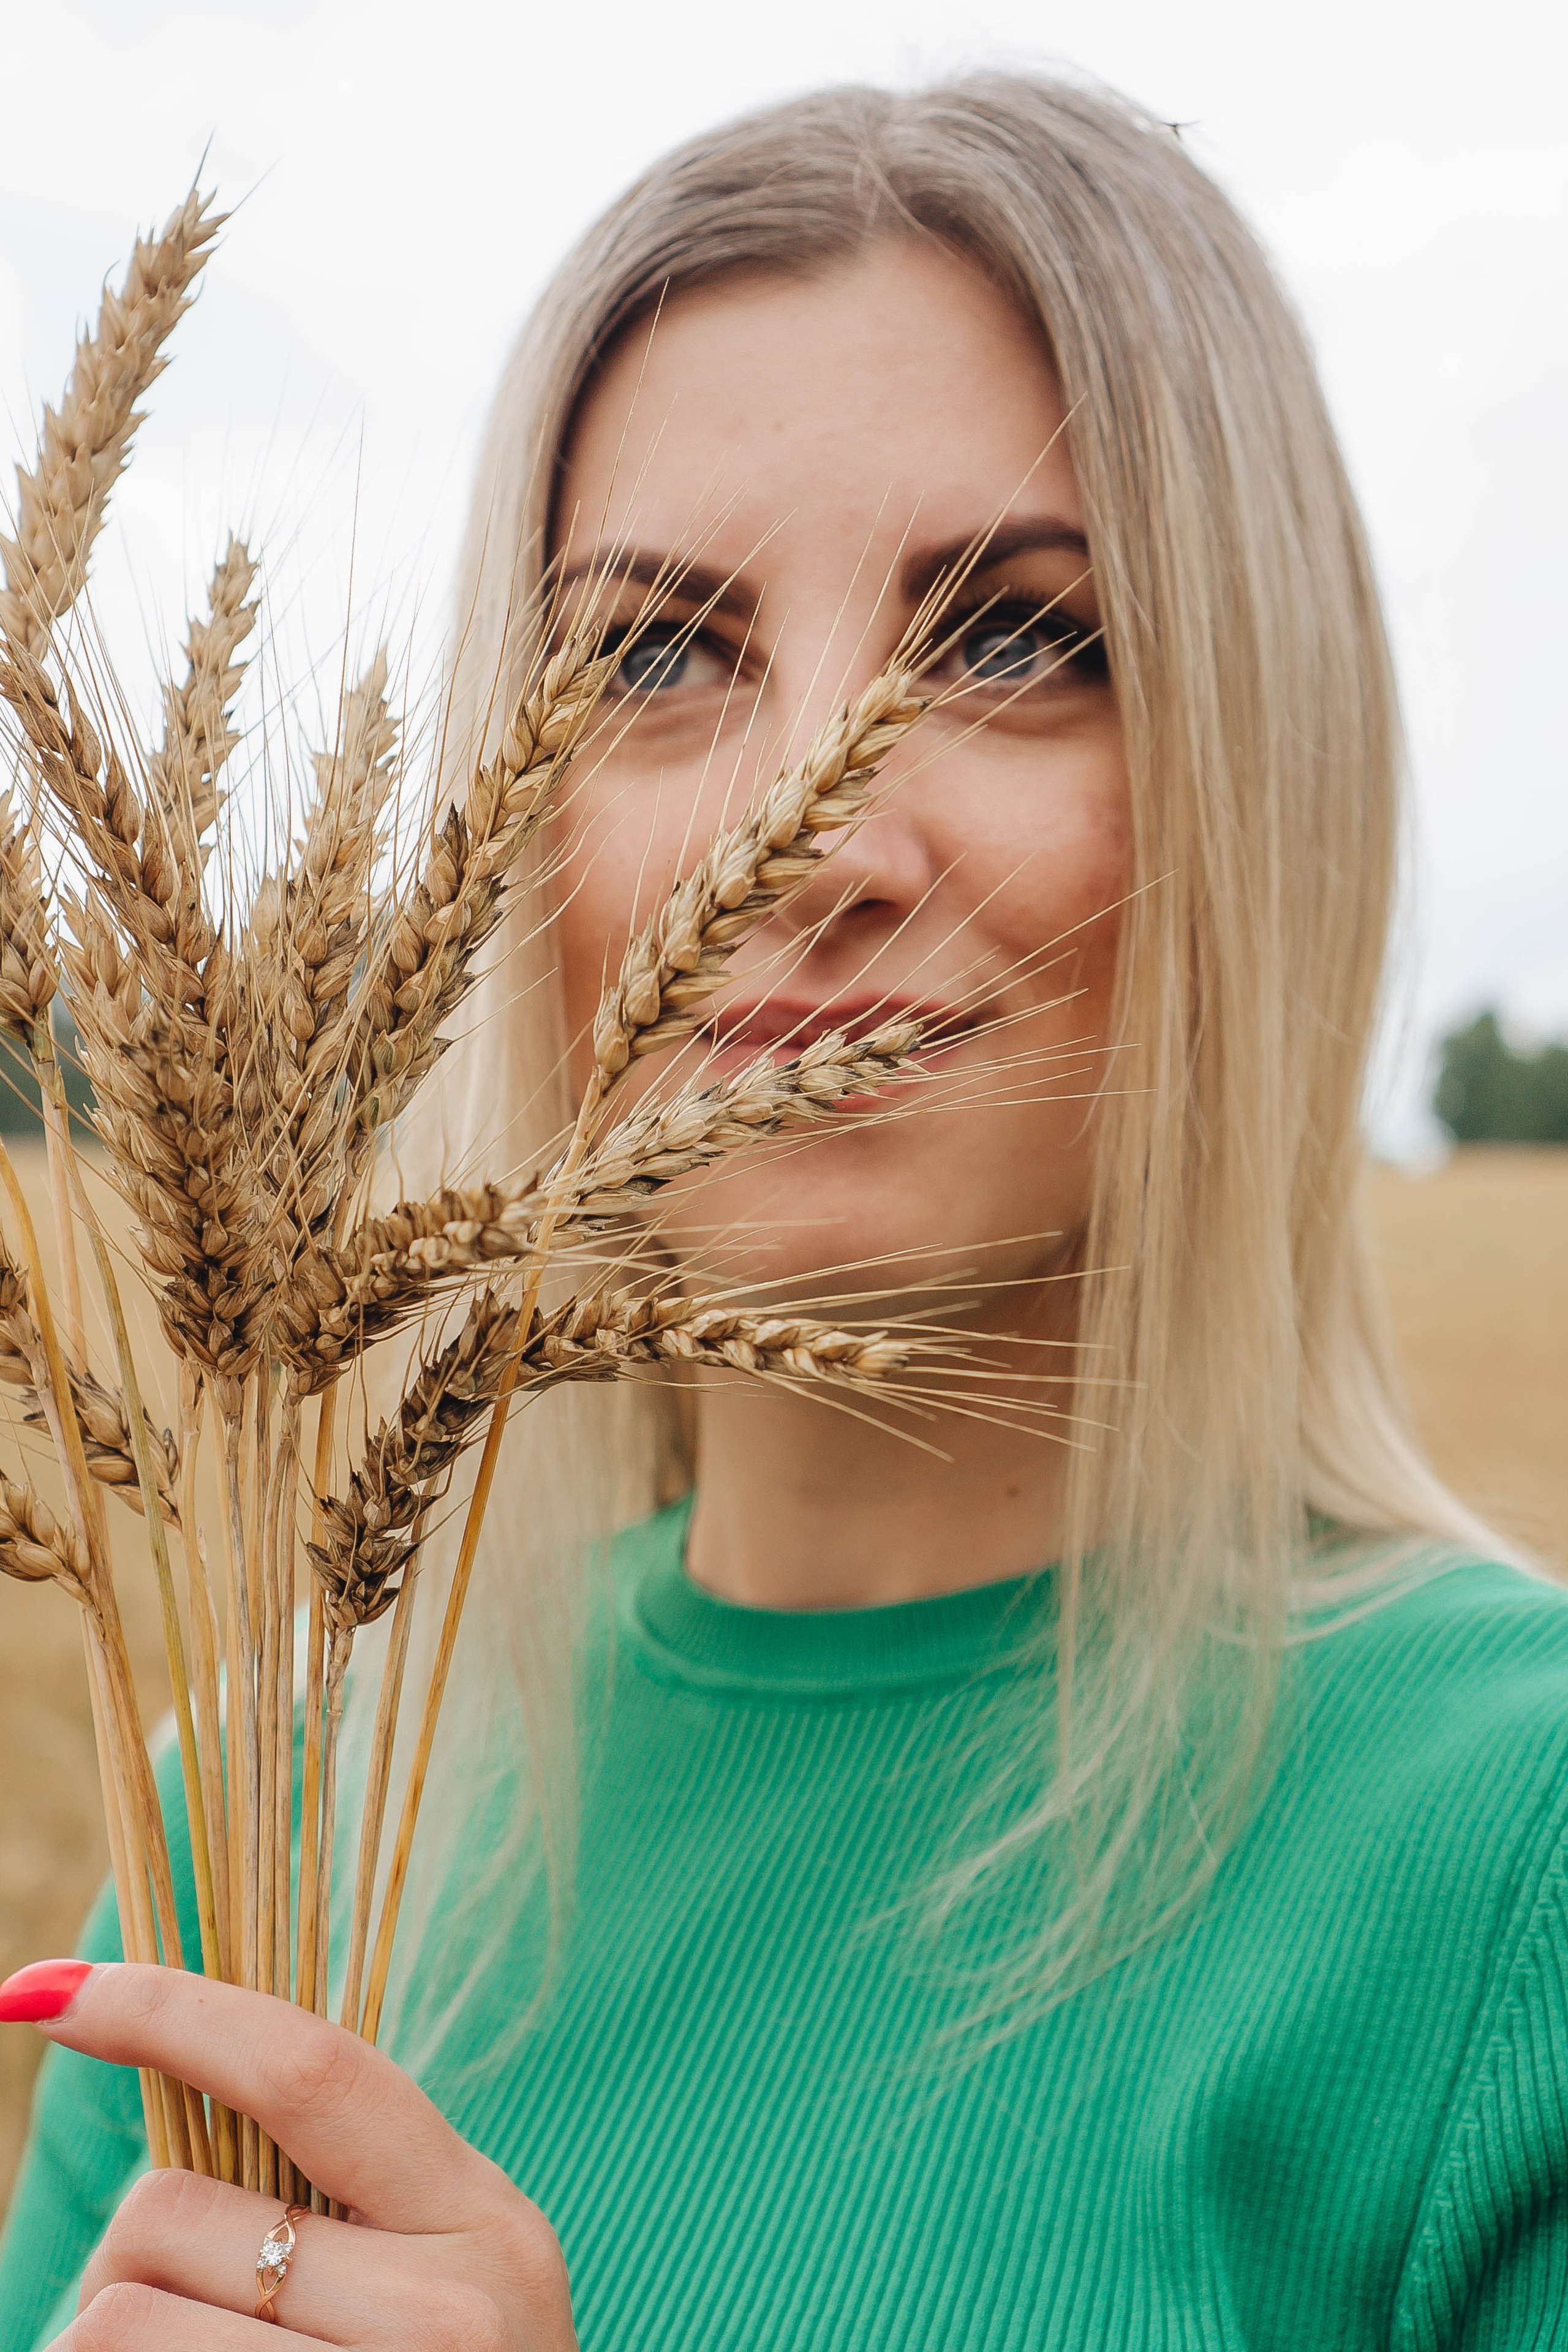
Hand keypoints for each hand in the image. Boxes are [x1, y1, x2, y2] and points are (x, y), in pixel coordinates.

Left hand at [28, 1962, 577, 2348]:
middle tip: (190, 2322)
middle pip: (166, 2219)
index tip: (44, 1995)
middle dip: (131, 2261)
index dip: (167, 2010)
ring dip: (100, 2345)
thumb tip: (163, 2055)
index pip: (310, 2068)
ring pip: (112, 2320)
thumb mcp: (432, 2279)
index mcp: (486, 2224)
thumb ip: (338, 2188)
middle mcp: (449, 2316)